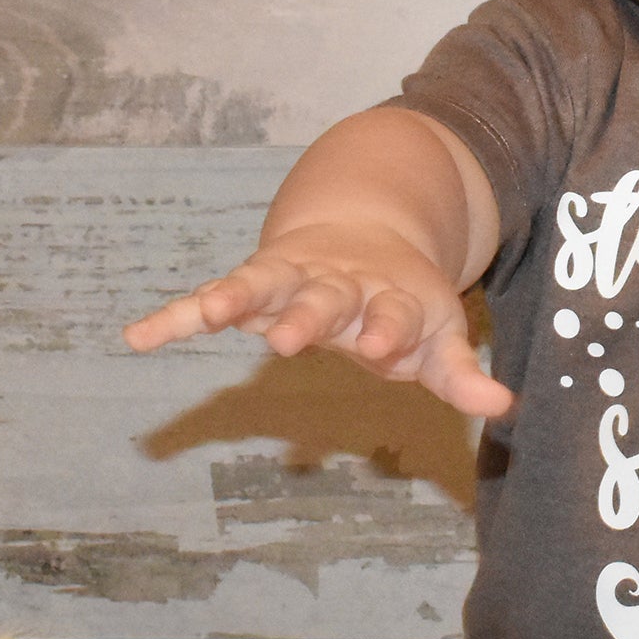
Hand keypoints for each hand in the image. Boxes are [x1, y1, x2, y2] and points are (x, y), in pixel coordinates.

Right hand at [122, 222, 514, 419]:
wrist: (370, 231)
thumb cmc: (405, 304)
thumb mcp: (439, 337)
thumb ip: (460, 375)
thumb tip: (503, 407)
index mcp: (391, 299)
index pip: (393, 316)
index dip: (388, 330)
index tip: (380, 348)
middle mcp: (340, 285)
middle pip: (325, 299)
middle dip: (307, 317)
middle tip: (288, 340)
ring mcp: (295, 279)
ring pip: (264, 285)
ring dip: (237, 299)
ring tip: (207, 315)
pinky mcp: (256, 283)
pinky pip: (210, 298)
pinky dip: (176, 315)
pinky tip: (136, 337)